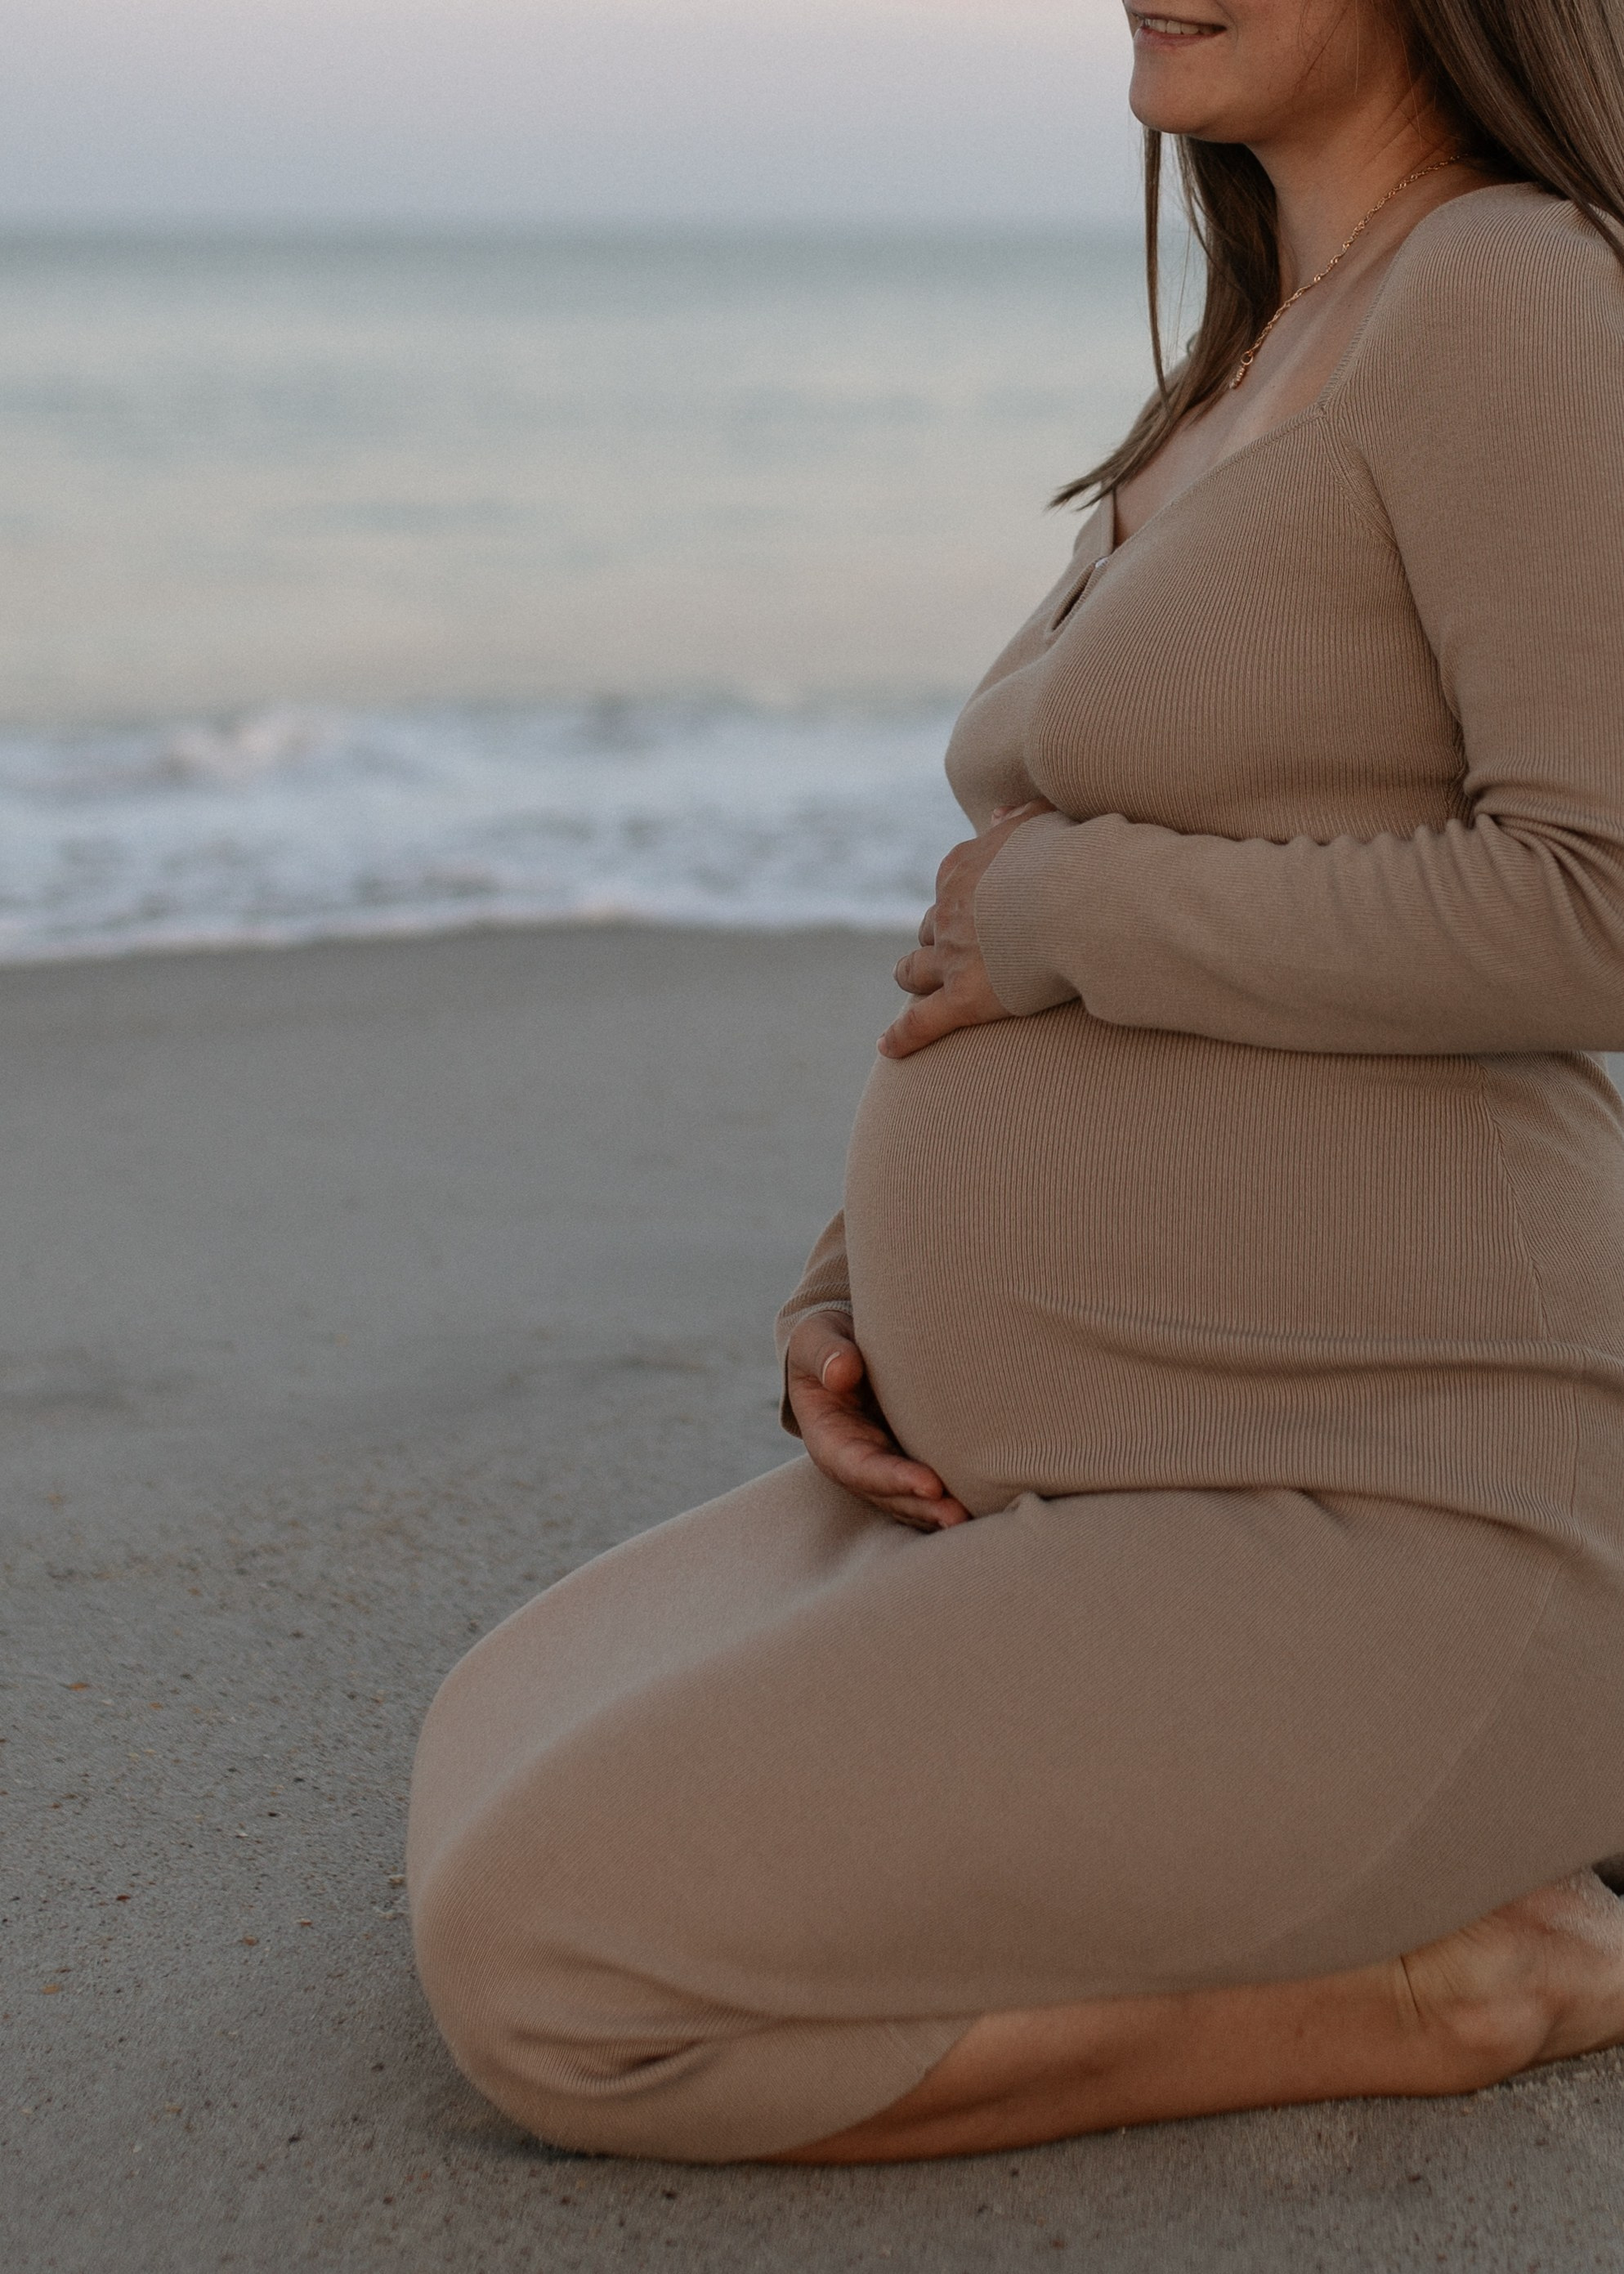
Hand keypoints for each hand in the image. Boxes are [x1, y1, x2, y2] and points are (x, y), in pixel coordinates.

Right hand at [785, 1310, 969, 1530]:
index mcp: (830, 1439)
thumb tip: (841, 1373)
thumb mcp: (815, 1339)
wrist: (839, 1349)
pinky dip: (950, 1497)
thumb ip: (825, 1353)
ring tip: (974, 1517)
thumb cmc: (825, 1343)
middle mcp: (857, 1462)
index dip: (893, 1478)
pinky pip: (929, 1487)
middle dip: (923, 1507)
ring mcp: (885, 1465)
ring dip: (939, 1512)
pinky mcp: (908, 1459)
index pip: (859, 1466)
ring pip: (911, 1500)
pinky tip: (983, 1504)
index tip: (930, 1484)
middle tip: (959, 1515)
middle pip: (890, 1495)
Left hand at [879, 799, 1053, 1060]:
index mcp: (962, 870)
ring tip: (912, 987)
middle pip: (930, 931)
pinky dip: (902, 1036)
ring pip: (914, 971)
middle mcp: (948, 913)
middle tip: (948, 955)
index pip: (950, 888)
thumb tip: (998, 812)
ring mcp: (952, 958)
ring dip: (912, 978)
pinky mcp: (963, 999)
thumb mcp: (1044, 821)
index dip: (958, 903)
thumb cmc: (1070, 857)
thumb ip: (1021, 816)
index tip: (971, 911)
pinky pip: (921, 1022)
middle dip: (935, 941)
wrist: (1074, 895)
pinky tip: (888, 1047)